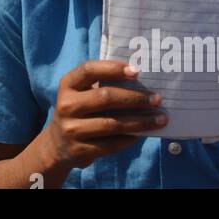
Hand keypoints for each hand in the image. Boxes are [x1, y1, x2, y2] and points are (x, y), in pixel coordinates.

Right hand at [38, 61, 166, 171]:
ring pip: (112, 124)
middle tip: (157, 99)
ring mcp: (72, 129)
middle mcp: (67, 105)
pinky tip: (144, 134)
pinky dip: (130, 138)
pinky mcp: (80, 150)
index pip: (89, 70)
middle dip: (135, 98)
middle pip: (105, 98)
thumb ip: (102, 85)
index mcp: (67, 85)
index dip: (113, 69)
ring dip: (141, 121)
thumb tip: (142, 83)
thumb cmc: (79, 110)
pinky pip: (112, 144)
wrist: (58, 144)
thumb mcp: (81, 93)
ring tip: (160, 118)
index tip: (137, 71)